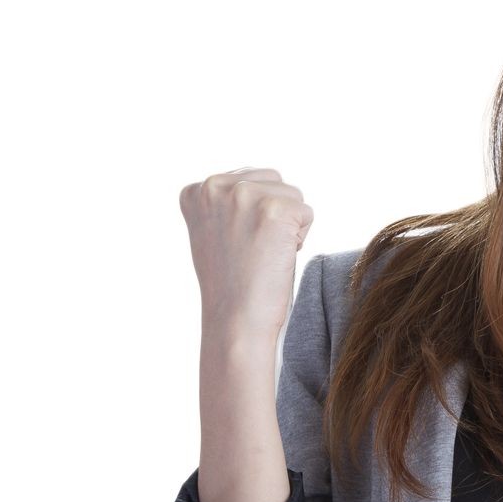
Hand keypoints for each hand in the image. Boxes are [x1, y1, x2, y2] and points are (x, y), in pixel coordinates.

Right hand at [179, 167, 313, 345]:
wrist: (236, 321)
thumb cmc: (229, 284)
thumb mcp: (212, 231)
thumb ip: (226, 202)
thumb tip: (252, 182)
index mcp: (195, 191)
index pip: (248, 180)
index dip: (252, 216)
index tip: (236, 245)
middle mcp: (215, 186)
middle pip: (273, 181)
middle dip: (273, 215)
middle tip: (252, 251)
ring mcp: (244, 195)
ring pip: (292, 196)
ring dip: (287, 226)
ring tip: (263, 255)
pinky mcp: (274, 210)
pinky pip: (306, 214)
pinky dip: (300, 238)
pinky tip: (276, 259)